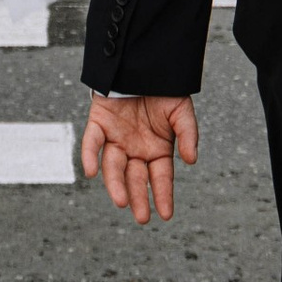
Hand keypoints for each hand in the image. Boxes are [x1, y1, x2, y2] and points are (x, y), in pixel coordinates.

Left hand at [80, 92, 198, 226]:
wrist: (144, 64)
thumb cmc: (165, 90)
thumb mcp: (182, 112)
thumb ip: (188, 135)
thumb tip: (191, 160)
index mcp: (156, 150)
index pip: (160, 177)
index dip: (163, 195)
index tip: (166, 214)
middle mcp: (135, 149)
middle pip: (134, 178)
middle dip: (138, 198)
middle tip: (141, 217)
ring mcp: (115, 138)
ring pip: (113, 166)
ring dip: (115, 184)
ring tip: (121, 202)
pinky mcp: (98, 124)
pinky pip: (91, 143)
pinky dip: (90, 157)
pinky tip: (91, 172)